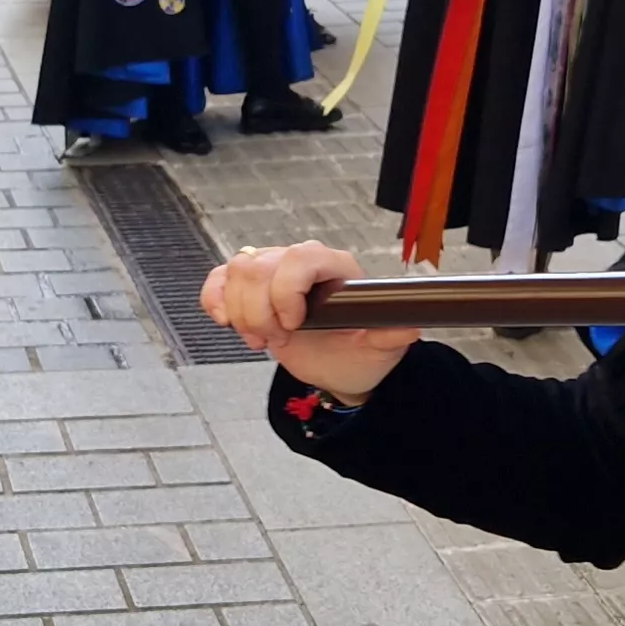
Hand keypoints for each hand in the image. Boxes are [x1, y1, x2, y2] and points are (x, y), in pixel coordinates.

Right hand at [199, 243, 414, 400]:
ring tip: (261, 338)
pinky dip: (215, 301)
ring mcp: (271, 271)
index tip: (293, 325)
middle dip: (260, 311)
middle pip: (258, 266)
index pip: (300, 258)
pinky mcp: (249, 288)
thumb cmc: (359, 354)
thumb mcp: (380, 350)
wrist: (339, 367)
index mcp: (333, 267)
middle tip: (278, 340)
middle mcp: (300, 262)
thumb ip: (390, 336)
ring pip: (236, 271)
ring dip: (241, 312)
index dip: (286, 291)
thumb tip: (409, 327)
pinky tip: (228, 322)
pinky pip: (218, 280)